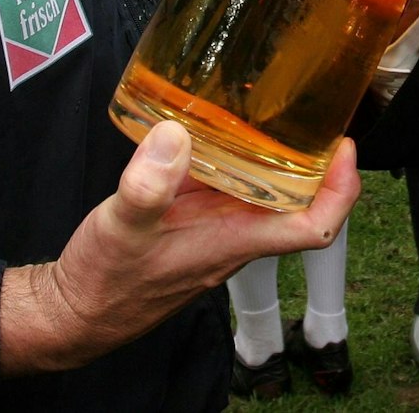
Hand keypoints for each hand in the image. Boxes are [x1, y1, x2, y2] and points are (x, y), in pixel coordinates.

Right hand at [1, 122, 358, 372]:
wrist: (74, 311)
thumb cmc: (104, 282)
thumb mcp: (122, 226)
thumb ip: (148, 186)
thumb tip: (176, 136)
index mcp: (233, 241)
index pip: (314, 227)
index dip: (341, 190)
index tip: (345, 147)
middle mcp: (232, 236)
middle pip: (297, 204)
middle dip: (315, 161)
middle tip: (313, 111)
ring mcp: (213, 230)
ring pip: (261, 194)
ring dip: (274, 158)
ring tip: (272, 107)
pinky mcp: (190, 222)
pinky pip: (224, 188)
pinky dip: (229, 158)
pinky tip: (210, 129)